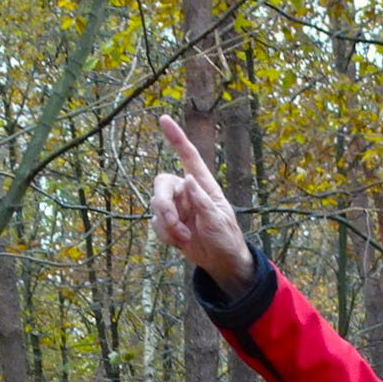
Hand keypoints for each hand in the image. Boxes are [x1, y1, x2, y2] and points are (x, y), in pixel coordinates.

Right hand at [149, 112, 254, 298]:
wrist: (221, 262)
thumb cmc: (226, 238)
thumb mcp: (219, 221)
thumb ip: (203, 202)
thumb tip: (188, 180)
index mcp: (204, 186)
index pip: (189, 157)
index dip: (176, 138)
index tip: (164, 119)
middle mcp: (186, 192)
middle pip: (162, 183)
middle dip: (163, 204)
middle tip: (173, 224)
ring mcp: (176, 207)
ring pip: (156, 205)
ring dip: (167, 224)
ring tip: (185, 238)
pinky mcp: (168, 222)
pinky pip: (156, 223)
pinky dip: (166, 234)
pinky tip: (180, 242)